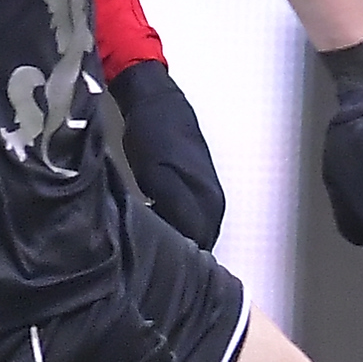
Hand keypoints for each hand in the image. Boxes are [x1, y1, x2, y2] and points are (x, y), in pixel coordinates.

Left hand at [109, 58, 224, 249]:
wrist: (157, 103)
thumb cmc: (153, 135)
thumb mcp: (155, 174)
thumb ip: (169, 209)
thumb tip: (174, 240)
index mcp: (207, 202)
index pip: (196, 246)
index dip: (174, 258)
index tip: (150, 258)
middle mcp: (214, 203)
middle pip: (200, 243)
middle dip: (177, 253)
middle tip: (147, 255)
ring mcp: (210, 197)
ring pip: (196, 233)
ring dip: (177, 239)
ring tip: (150, 243)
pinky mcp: (200, 190)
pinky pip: (192, 221)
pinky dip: (176, 227)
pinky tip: (156, 226)